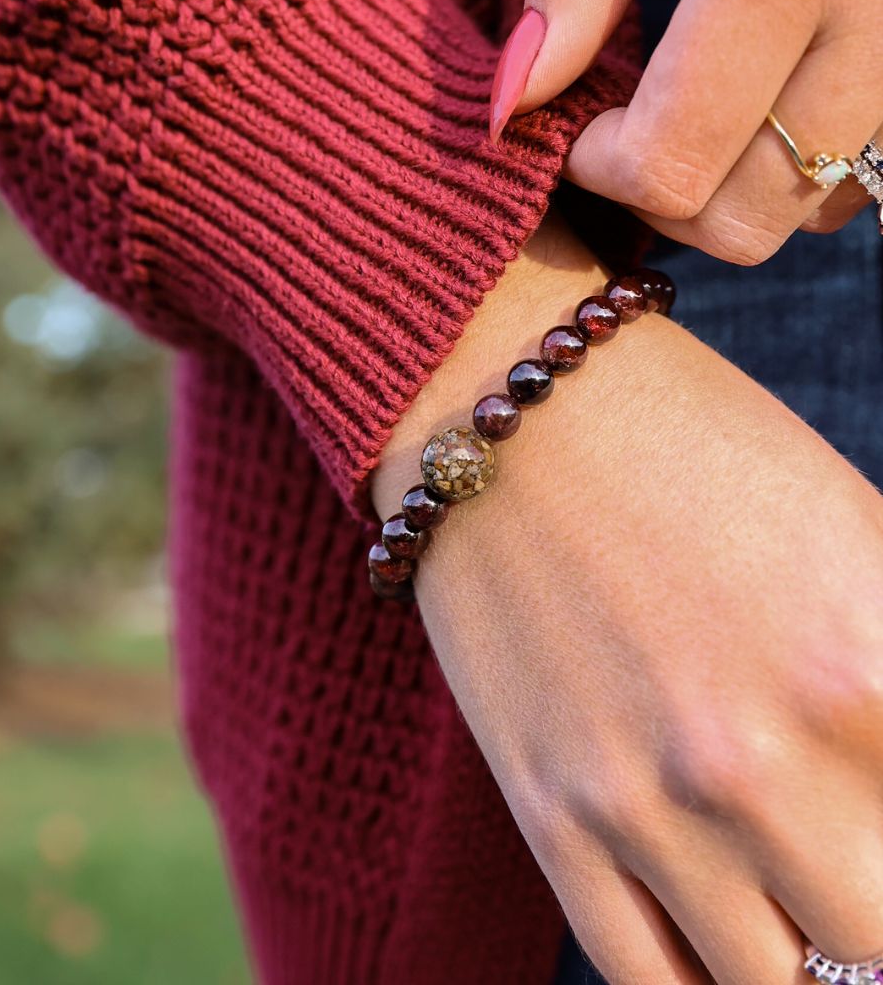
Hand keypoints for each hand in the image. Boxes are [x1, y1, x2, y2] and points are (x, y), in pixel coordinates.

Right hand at [372, 216, 882, 982]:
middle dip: (873, 908)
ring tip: (789, 888)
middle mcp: (761, 761)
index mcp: (870, 666)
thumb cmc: (681, 443)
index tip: (879, 807)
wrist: (498, 415)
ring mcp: (642, 804)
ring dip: (799, 947)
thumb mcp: (852, 529)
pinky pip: (646, 977)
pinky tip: (723, 939)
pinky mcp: (549, 815)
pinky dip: (702, 981)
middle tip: (850, 859)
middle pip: (881, 943)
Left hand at [488, 0, 882, 263]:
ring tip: (712, 113)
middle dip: (669, 199)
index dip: (603, 169)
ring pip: (826, 202)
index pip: (674, 162)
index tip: (582, 129)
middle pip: (749, 217)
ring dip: (749, 188)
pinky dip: (819, 157)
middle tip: (636, 137)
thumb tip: (517, 94)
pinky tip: (783, 95)